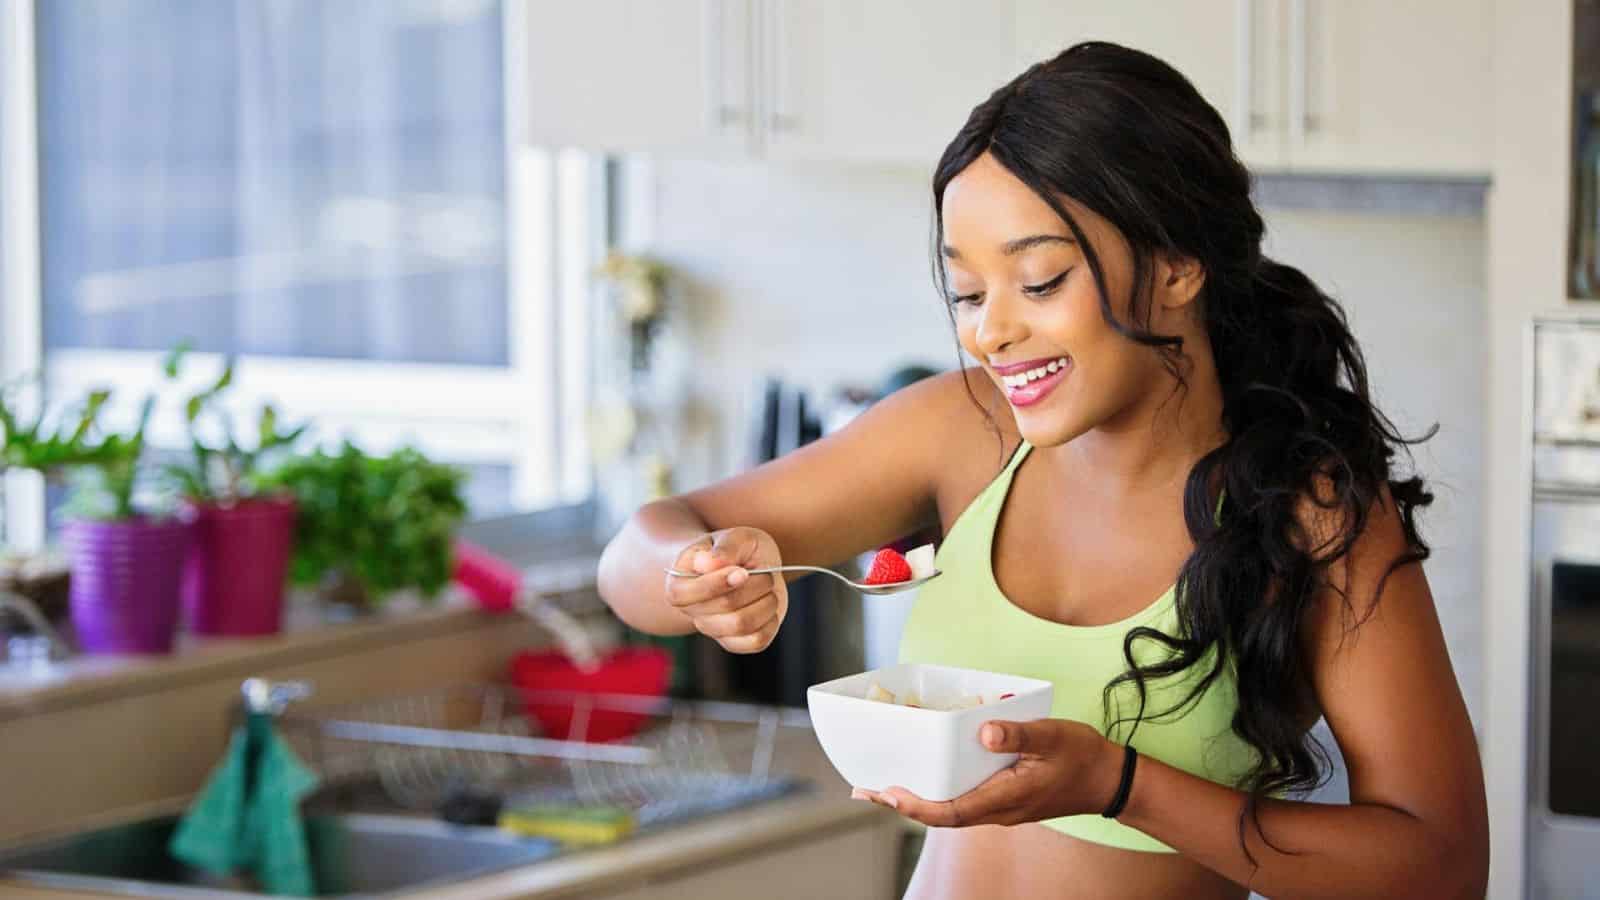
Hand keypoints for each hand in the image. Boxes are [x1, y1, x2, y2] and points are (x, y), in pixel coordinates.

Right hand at [663, 527, 787, 653]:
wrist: (746, 566)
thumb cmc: (735, 550)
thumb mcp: (735, 537)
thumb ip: (725, 547)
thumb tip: (710, 564)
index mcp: (679, 585)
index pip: (695, 592)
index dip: (722, 582)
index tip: (743, 571)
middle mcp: (692, 611)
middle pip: (726, 606)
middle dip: (755, 585)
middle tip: (764, 573)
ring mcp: (713, 630)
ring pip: (742, 625)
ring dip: (765, 602)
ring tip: (768, 588)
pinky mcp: (735, 642)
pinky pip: (756, 642)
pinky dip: (770, 621)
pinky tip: (768, 605)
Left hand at [852, 718, 1124, 826]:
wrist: (1108, 780)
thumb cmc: (1080, 756)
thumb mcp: (1052, 737)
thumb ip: (1019, 734)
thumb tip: (985, 731)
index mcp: (1005, 798)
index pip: (950, 812)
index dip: (915, 806)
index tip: (888, 793)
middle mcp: (997, 810)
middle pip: (940, 815)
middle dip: (902, 804)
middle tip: (866, 790)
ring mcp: (1000, 808)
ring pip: (950, 810)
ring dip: (916, 800)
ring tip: (883, 786)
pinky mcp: (1004, 800)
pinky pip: (963, 802)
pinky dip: (938, 793)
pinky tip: (927, 777)